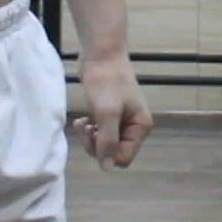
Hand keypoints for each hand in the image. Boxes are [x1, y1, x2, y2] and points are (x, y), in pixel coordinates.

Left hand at [73, 56, 151, 170]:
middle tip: (86, 129)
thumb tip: (107, 168)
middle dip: (97, 145)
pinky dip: (89, 129)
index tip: (94, 136)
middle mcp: (134, 126)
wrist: (100, 53)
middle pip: (114, 151)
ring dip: (91, 137)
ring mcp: (122, 119)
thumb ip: (108, 141)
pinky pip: (100, 132)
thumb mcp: (107, 113)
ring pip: (105, 143)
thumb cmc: (106, 81)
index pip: (124, 156)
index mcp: (141, 126)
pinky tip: (80, 120)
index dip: (107, 152)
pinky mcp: (109, 113)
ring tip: (81, 123)